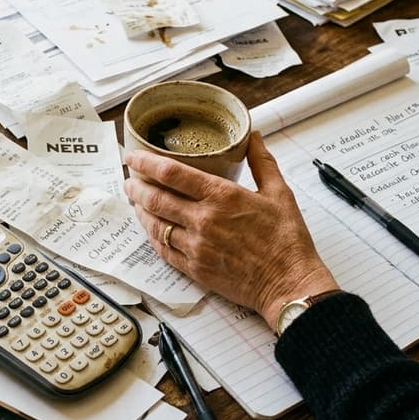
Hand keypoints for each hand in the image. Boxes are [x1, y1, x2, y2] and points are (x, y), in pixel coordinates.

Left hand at [124, 134, 338, 323]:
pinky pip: (163, 250)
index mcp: (222, 196)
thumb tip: (255, 136)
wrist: (289, 283)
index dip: (146, 163)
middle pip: (156, 198)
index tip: (134, 157)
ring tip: (136, 202)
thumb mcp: (279, 193)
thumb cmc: (286, 240)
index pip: (171, 174)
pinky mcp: (195, 269)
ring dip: (140, 211)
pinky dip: (153, 236)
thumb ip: (262, 161)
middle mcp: (204, 220)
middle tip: (129, 180)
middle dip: (136, 187)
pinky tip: (151, 229)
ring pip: (155, 225)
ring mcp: (196, 246)